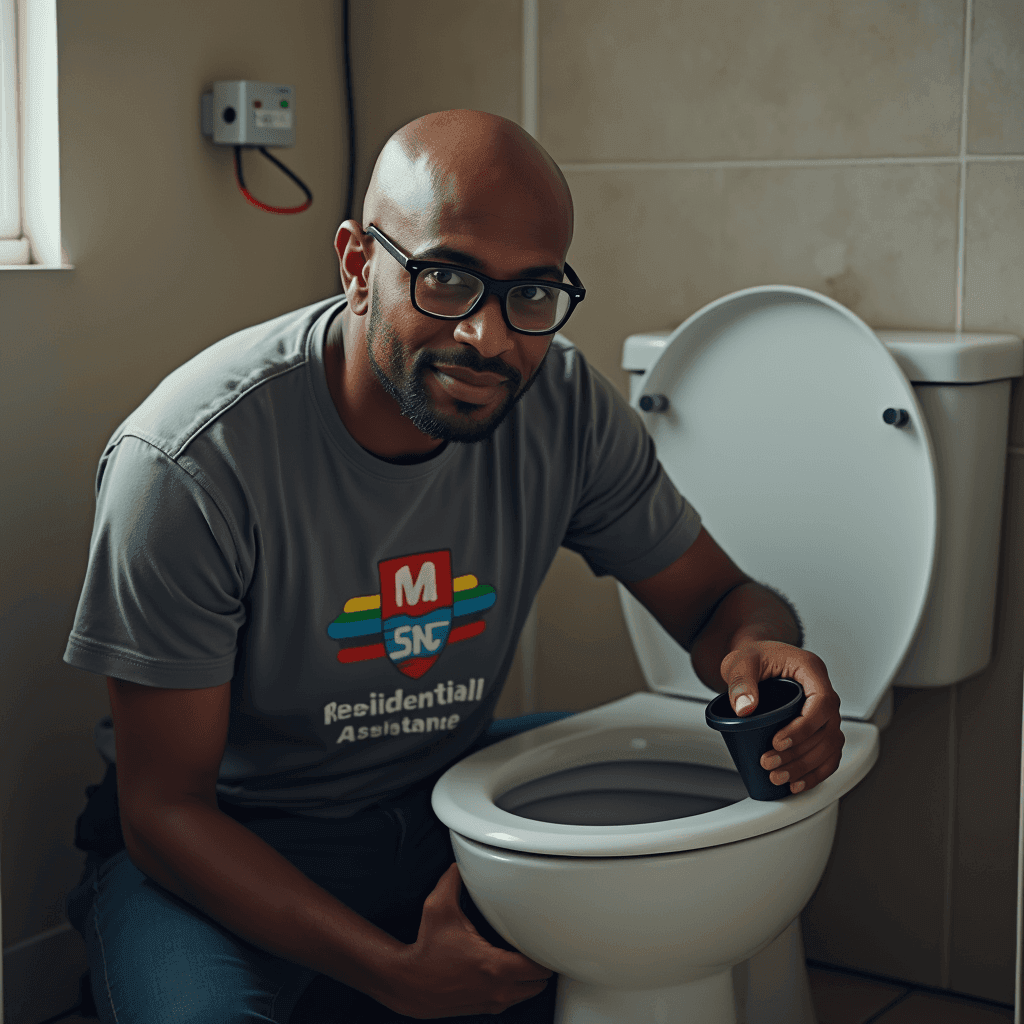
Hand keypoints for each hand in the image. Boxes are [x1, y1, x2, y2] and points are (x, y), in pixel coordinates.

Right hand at [379, 863, 551, 1018]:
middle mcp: (497, 988)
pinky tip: (506, 972)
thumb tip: (458, 865)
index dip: (544, 951)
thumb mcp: (438, 909)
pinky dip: (516, 989)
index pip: (538, 967)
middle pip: (539, 984)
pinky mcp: (483, 1008)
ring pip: (527, 995)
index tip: (542, 938)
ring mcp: (491, 1001)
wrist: (408, 983)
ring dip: (530, 980)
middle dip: (541, 966)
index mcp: (494, 965)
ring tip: (524, 958)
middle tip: (535, 945)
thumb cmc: (425, 950)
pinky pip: (511, 1001)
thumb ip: (451, 882)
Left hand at [719, 640, 844, 794]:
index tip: (778, 742)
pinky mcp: (818, 727)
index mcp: (811, 671)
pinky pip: (828, 753)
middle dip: (800, 753)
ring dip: (807, 767)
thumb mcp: (741, 662)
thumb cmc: (753, 656)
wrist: (756, 658)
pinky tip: (798, 783)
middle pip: (827, 730)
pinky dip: (817, 772)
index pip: (822, 703)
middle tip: (769, 763)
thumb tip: (745, 708)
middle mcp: (823, 691)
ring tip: (778, 777)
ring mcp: (824, 711)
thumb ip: (741, 681)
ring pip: (830, 746)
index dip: (804, 728)